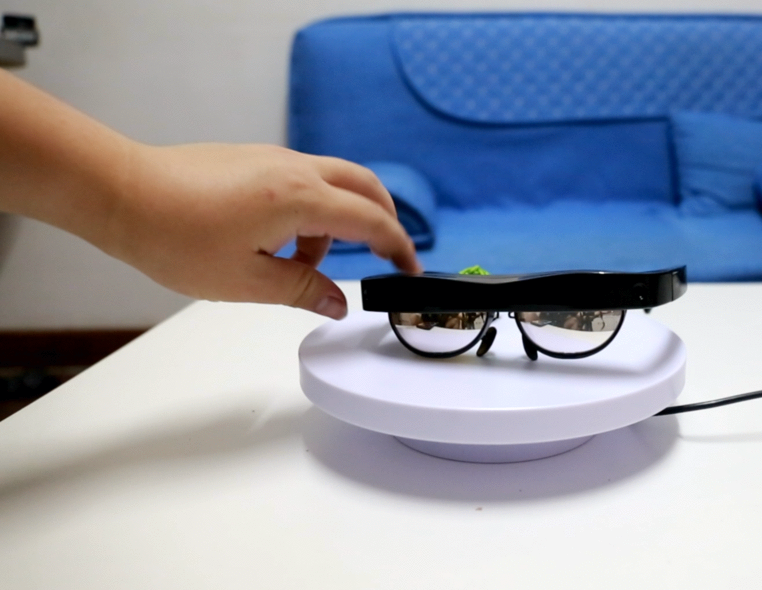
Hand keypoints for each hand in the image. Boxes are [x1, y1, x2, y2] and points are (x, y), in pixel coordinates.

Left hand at [100, 143, 421, 318]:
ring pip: (333, 181)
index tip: (411, 270)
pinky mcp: (253, 159)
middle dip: (385, 219)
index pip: (371, 221)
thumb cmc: (175, 236)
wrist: (122, 193)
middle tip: (387, 255)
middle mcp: (295, 169)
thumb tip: (338, 303)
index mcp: (301, 199)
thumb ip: (303, 289)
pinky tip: (281, 242)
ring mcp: (273, 159)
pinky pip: (303, 180)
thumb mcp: (247, 280)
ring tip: (308, 263)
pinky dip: (313, 209)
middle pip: (365, 185)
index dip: (399, 247)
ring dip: (340, 219)